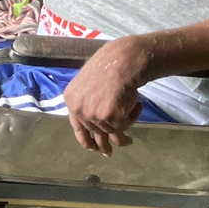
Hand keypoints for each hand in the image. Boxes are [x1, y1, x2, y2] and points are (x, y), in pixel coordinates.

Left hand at [62, 38, 149, 156]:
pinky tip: (137, 103)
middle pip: (96, 133)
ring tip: (135, 110)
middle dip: (107, 142)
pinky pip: (125, 126)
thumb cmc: (110, 65)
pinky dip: (133, 116)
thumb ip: (88, 102)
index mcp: (71, 100)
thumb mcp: (90, 84)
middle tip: (115, 149)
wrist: (124, 59)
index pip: (78, 128)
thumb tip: (95, 125)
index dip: (87, 141)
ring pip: (113, 131)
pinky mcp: (110, 117)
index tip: (94, 149)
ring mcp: (94, 114)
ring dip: (126, 124)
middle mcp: (79, 109)